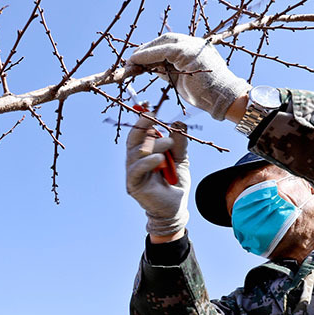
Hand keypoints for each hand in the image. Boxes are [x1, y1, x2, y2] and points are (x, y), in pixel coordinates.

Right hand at [125, 115, 189, 236]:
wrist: (175, 208)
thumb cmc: (175, 182)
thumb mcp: (181, 159)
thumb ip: (179, 143)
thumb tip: (178, 123)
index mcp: (143, 152)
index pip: (139, 132)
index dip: (142, 119)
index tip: (150, 106)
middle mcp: (135, 160)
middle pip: (134, 138)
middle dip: (144, 126)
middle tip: (156, 119)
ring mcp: (132, 172)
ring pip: (137, 152)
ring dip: (154, 145)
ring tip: (170, 145)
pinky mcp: (133, 184)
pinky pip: (137, 169)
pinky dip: (148, 162)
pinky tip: (161, 160)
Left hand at [128, 33, 250, 120]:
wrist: (221, 98)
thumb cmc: (204, 93)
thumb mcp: (181, 79)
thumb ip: (168, 71)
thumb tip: (153, 68)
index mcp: (193, 50)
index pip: (169, 44)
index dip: (152, 50)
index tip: (138, 59)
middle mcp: (194, 44)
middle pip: (165, 39)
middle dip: (146, 48)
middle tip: (131, 59)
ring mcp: (193, 46)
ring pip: (163, 43)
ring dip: (144, 52)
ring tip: (130, 61)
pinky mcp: (188, 52)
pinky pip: (163, 51)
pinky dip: (147, 55)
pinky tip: (136, 60)